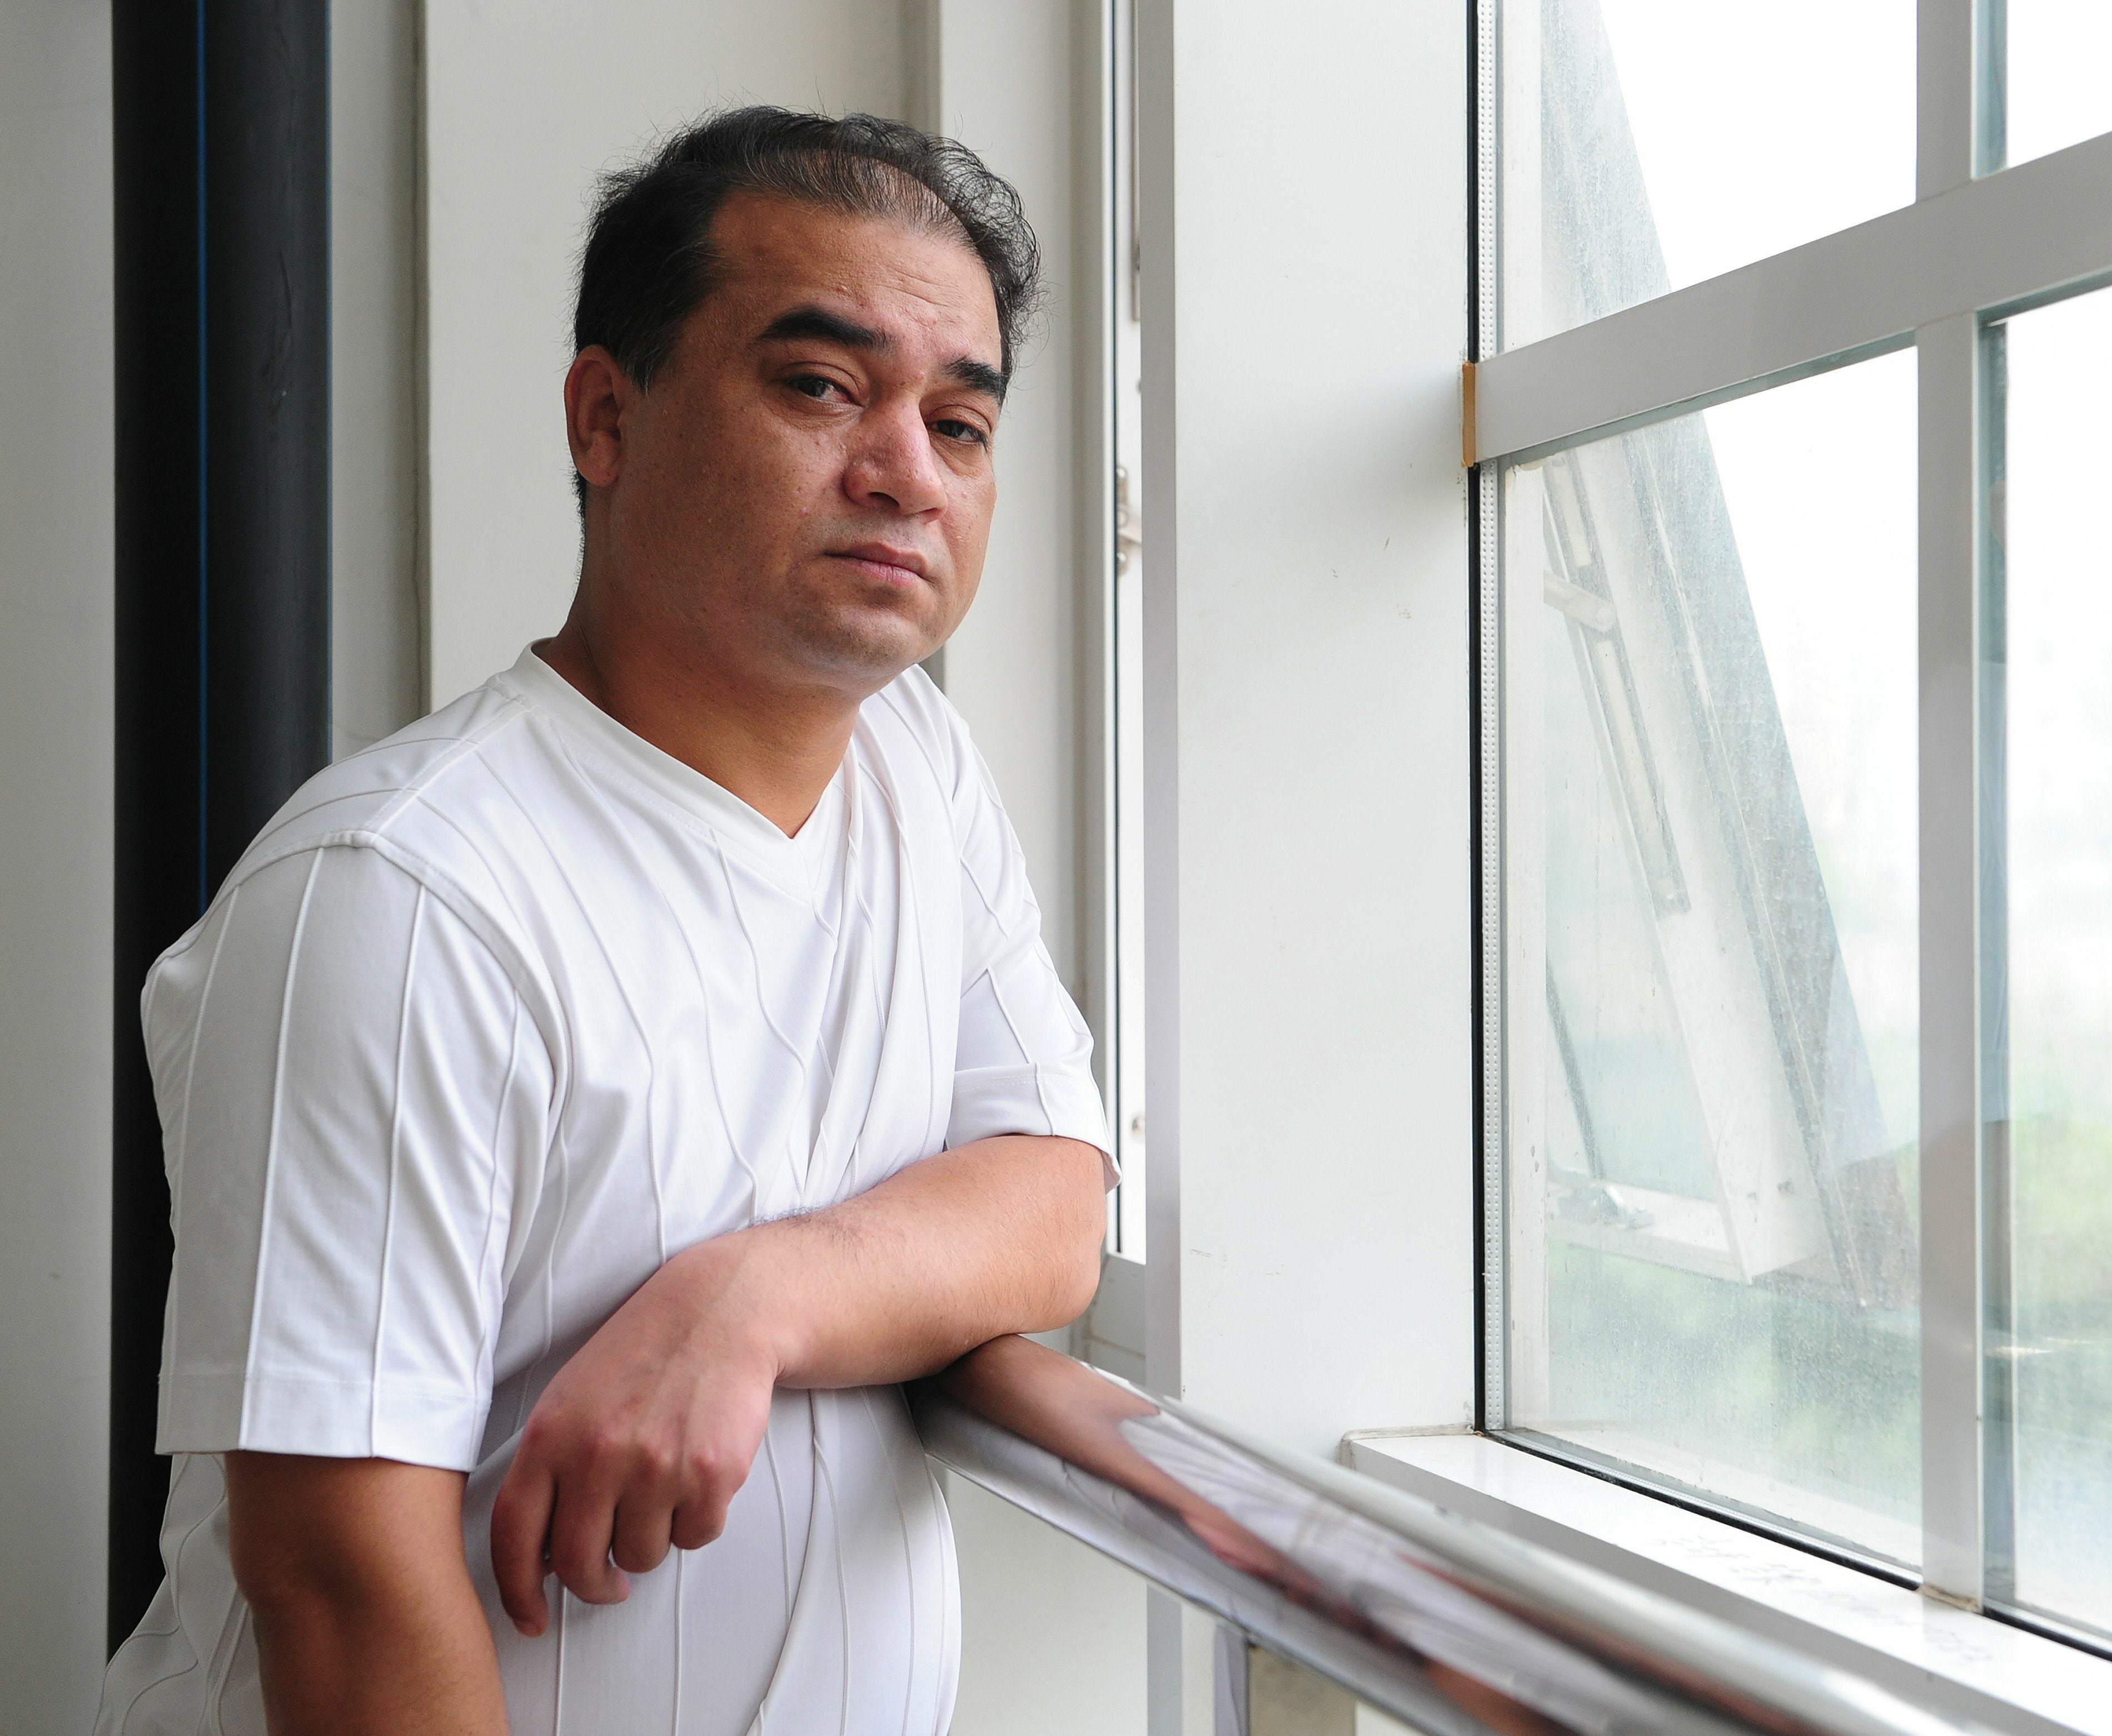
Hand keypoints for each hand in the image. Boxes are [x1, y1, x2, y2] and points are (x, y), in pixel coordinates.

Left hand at [489, 1239, 779, 1635]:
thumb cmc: (643, 1355)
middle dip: (595, 1584)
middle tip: (609, 1579)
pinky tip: (697, 1476)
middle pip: (578, 1564)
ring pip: (641, 1556)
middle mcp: (598, 1455)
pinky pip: (696, 1536)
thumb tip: (538, 1551)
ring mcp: (657, 1466)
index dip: (517, 1590)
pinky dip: (697, 1520)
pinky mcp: (711, 1474)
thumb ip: (547, 1468)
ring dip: (651, 1540)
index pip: (514, 1537)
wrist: (719, 1312)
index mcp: (551, 1436)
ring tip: (663, 1490)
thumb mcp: (571, 1398)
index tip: (531, 1615)